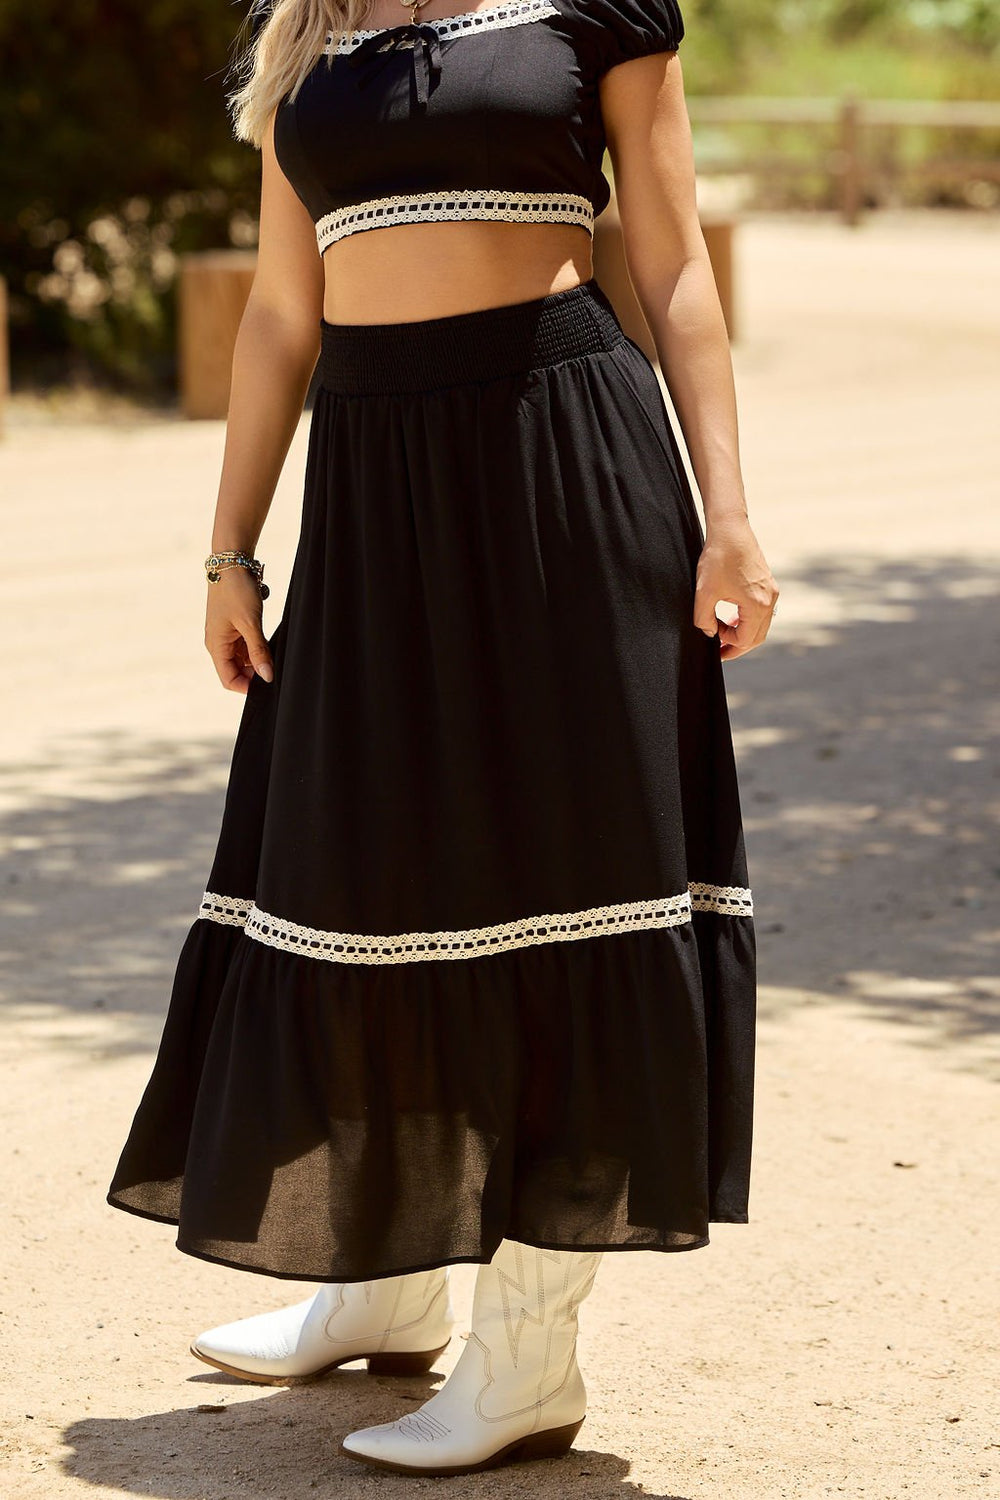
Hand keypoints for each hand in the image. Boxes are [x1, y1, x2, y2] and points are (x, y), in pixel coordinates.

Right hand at [205, 568, 273, 691]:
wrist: (232, 561)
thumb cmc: (236, 590)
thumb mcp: (250, 623)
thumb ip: (259, 651)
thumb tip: (267, 677)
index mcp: (216, 646)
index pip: (229, 680)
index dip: (248, 687)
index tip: (268, 682)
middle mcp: (218, 643)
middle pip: (237, 671)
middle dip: (255, 673)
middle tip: (275, 666)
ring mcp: (226, 635)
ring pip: (243, 659)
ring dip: (258, 659)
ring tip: (274, 652)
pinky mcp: (234, 626)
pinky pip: (246, 645)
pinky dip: (258, 647)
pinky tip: (270, 640)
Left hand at [693, 517, 778, 660]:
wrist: (730, 529)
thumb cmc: (718, 558)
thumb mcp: (704, 592)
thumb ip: (704, 619)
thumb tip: (710, 633)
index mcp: (757, 605)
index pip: (745, 640)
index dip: (727, 646)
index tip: (712, 643)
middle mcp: (770, 600)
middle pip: (757, 636)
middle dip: (737, 645)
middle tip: (720, 650)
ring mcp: (772, 592)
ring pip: (761, 625)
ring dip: (743, 632)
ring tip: (723, 633)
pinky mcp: (769, 584)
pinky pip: (762, 611)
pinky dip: (748, 619)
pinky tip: (731, 616)